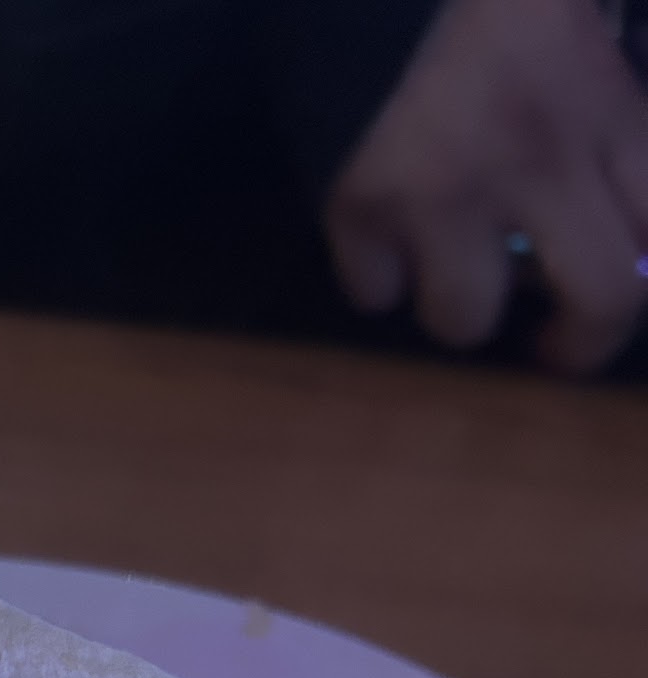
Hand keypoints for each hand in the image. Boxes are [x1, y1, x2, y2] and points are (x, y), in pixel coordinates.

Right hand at [324, 0, 647, 372]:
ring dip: (454, 304)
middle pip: (603, 298)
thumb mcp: (569, 16)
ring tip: (441, 264)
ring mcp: (444, 191)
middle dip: (577, 341)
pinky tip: (377, 235)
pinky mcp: (358, 207)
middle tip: (548, 344)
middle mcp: (539, 158)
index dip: (641, 286)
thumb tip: (610, 201)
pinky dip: (373, 275)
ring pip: (465, 319)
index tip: (612, 304)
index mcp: (602, 103)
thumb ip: (600, 94)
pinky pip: (371, 292)